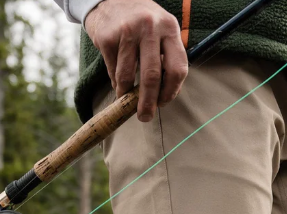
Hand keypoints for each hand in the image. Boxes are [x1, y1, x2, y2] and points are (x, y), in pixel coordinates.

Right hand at [86, 0, 188, 122]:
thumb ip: (166, 57)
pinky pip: (112, 72)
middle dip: (148, 103)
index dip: (171, 91)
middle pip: (152, 77)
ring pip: (128, 77)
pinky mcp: (108, 38)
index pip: (178, 68)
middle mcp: (150, 27)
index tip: (163, 103)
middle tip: (144, 117)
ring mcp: (127, 31)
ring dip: (126, 94)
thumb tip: (165, 95)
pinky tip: (117, 79)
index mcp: (169, 27)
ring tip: (125, 96)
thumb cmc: (140, 23)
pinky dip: (115, 82)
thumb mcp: (161, 31)